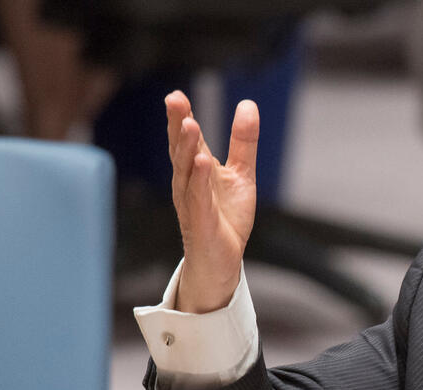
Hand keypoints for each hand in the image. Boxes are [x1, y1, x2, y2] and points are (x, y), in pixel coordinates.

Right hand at [165, 91, 258, 312]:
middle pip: (180, 150)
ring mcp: (192, 202)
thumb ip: (243, 142)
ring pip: (186, 171)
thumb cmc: (225, 219)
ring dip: (187, 148)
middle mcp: (188, 183)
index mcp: (196, 170)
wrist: (222, 261)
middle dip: (177, 125)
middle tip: (175, 100)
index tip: (177, 95)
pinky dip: (199, 180)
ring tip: (190, 125)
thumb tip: (248, 104)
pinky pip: (198, 198)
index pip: (188, 139)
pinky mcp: (201, 222)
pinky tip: (202, 161)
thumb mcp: (240, 174)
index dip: (181, 117)